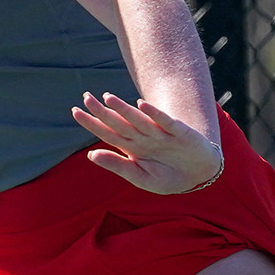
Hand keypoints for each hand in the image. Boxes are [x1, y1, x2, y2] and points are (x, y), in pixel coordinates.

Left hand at [71, 92, 223, 193]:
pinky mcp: (179, 132)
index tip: (75, 111)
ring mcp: (160, 133)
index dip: (92, 123)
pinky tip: (141, 104)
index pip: (107, 133)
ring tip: (108, 98)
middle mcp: (143, 137)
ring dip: (124, 109)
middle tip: (86, 97)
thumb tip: (91, 154)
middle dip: (102, 111)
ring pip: (138, 119)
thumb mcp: (141, 176)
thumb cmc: (168, 176)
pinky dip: (154, 114)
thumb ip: (117, 165)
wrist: (199, 175)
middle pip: (119, 122)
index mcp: (132, 147)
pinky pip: (165, 121)